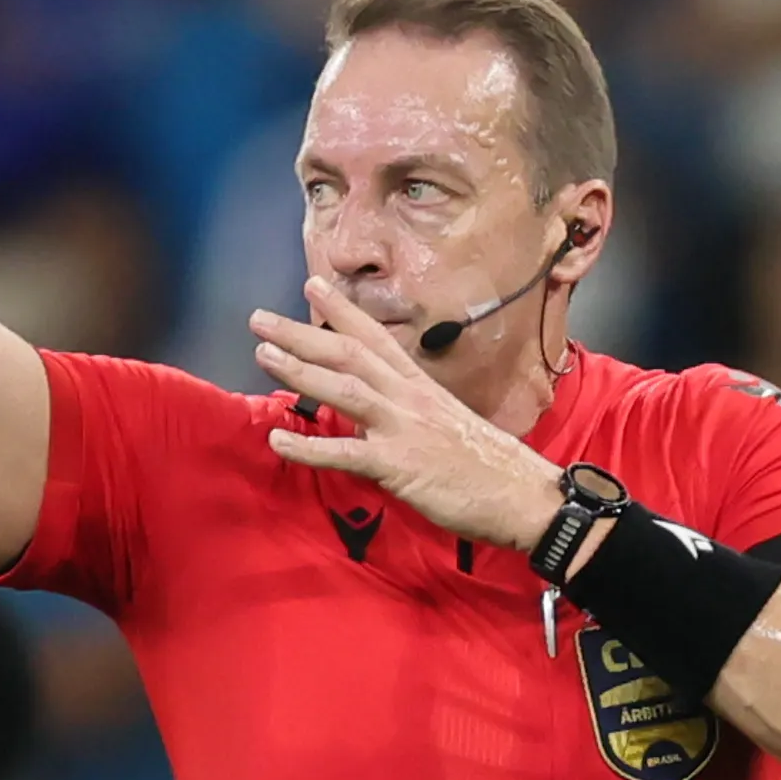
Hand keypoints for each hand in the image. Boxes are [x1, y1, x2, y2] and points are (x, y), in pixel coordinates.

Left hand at [252, 276, 564, 548]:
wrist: (521, 494)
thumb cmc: (487, 464)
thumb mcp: (447, 423)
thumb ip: (408, 412)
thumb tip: (372, 413)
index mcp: (420, 386)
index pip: (375, 337)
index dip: (342, 311)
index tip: (313, 285)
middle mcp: (408, 397)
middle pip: (349, 354)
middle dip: (302, 333)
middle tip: (259, 318)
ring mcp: (402, 428)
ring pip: (344, 389)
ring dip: (299, 370)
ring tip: (261, 354)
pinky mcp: (398, 465)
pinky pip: (345, 454)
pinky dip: (308, 447)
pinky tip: (277, 440)